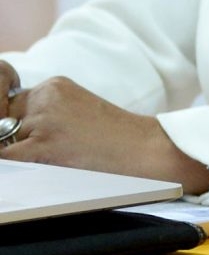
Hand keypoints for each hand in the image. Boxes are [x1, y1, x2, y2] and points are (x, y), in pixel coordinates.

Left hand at [0, 72, 208, 193]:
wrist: (148, 151)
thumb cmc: (118, 141)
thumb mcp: (79, 114)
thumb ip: (46, 115)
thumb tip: (9, 133)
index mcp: (56, 86)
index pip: (11, 103)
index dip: (11, 124)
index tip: (18, 135)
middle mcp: (47, 96)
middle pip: (4, 118)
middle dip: (12, 138)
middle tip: (43, 151)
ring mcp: (45, 118)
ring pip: (3, 138)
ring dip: (17, 154)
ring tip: (51, 160)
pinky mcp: (45, 143)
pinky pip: (6, 158)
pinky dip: (12, 166)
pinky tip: (33, 169)